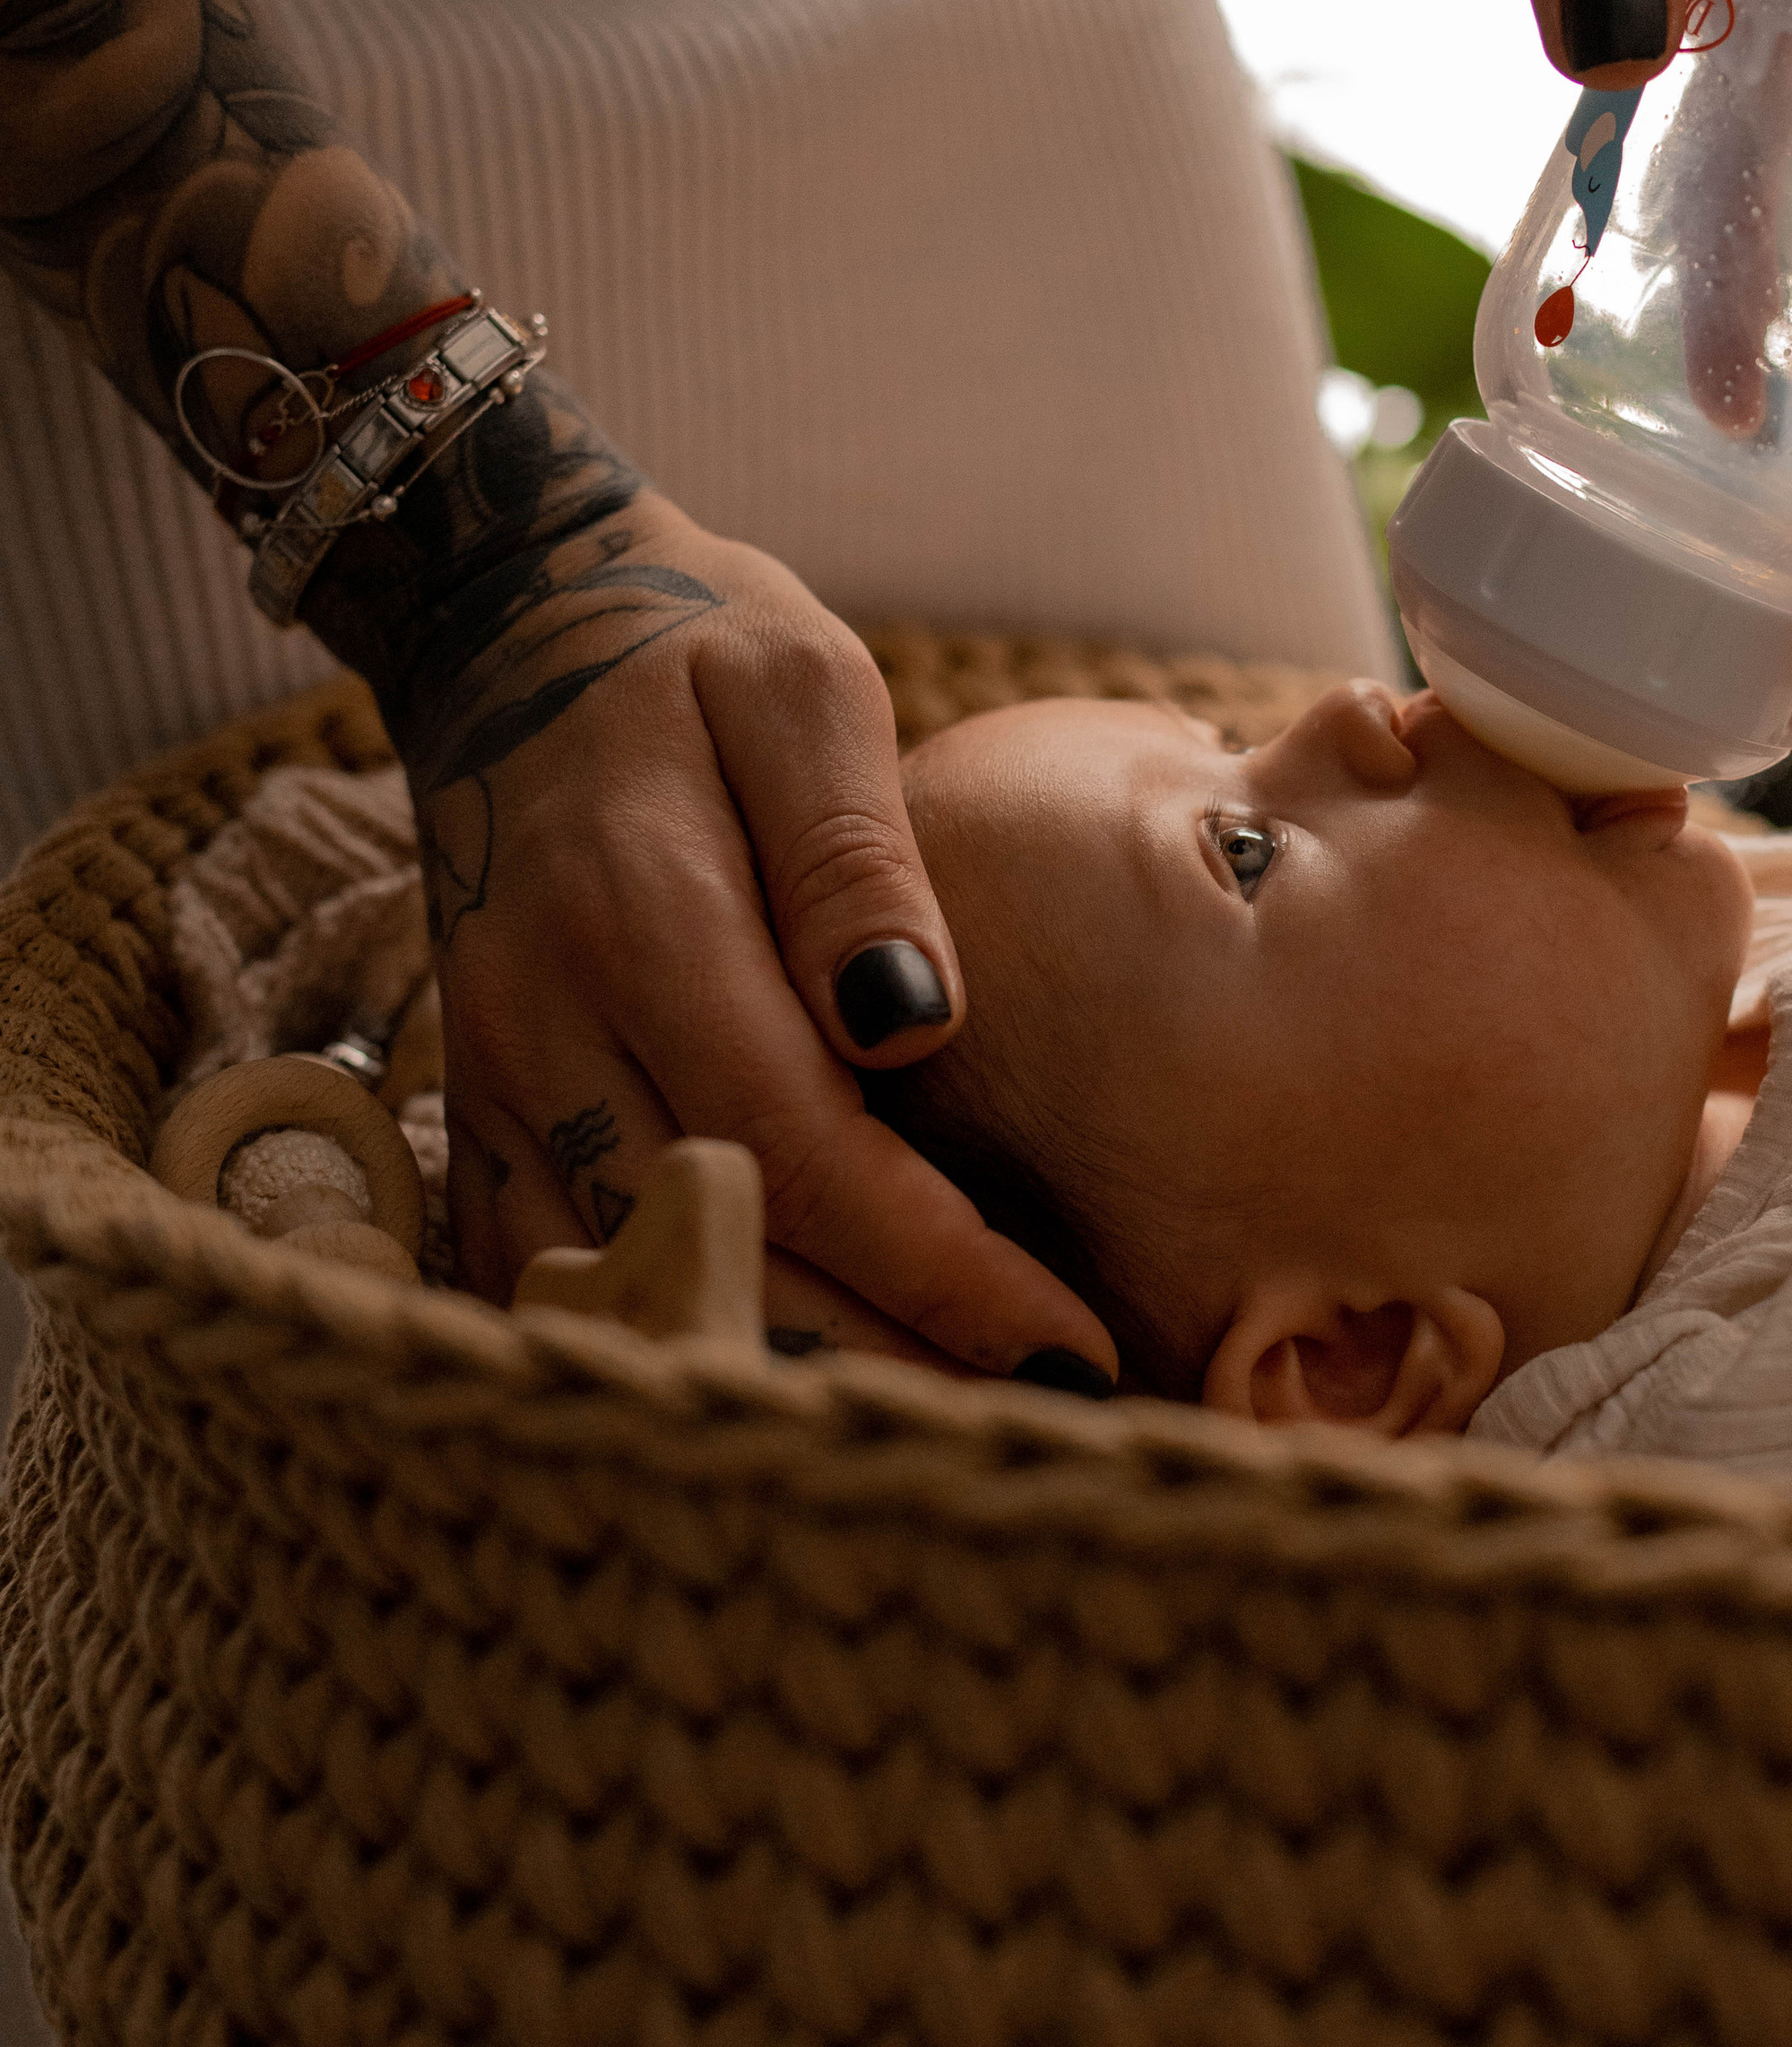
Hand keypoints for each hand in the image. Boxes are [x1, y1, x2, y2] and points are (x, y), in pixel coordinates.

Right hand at [397, 486, 1117, 1384]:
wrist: (508, 628)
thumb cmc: (690, 649)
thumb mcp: (804, 689)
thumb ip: (855, 856)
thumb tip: (914, 1027)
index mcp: (642, 915)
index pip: (799, 1144)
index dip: (931, 1264)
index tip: (1059, 1334)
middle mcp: (544, 1021)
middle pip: (722, 1246)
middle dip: (890, 1351)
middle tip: (1044, 1412)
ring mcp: (494, 1080)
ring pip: (629, 1288)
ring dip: (784, 1368)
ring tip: (944, 1418)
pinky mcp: (478, 1110)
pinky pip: (546, 1273)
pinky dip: (659, 1337)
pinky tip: (781, 1379)